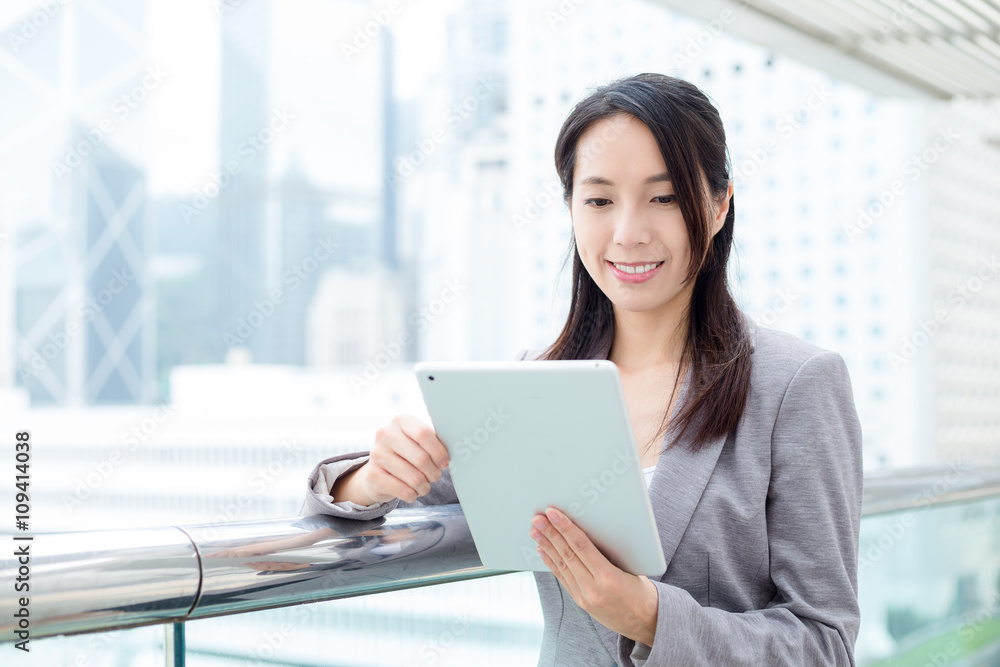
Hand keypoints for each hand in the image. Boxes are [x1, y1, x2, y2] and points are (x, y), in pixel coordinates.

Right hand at [358, 414, 448, 503]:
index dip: (439, 451)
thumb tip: (458, 448)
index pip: (423, 434)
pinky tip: (412, 491)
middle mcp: (385, 434)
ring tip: (424, 485)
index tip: (445, 463)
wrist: (377, 471)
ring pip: (414, 477)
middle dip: (434, 472)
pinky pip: (403, 490)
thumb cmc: (406, 454)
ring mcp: (376, 454)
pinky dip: (413, 495)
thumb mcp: (418, 442)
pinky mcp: (372, 475)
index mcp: (400, 421)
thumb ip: (434, 442)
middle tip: (435, 476)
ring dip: (424, 486)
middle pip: (421, 457)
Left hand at [530, 507, 658, 645]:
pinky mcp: (581, 602)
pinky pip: (563, 578)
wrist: (647, 623)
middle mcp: (593, 589)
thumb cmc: (643, 592)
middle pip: (567, 555)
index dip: (565, 528)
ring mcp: (584, 598)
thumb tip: (587, 529)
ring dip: (546, 546)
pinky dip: (552, 562)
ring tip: (535, 531)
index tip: (552, 513)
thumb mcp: (632, 568)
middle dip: (550, 534)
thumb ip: (609, 552)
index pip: (581, 546)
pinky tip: (543, 550)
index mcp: (609, 578)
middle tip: (537, 518)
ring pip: (562, 566)